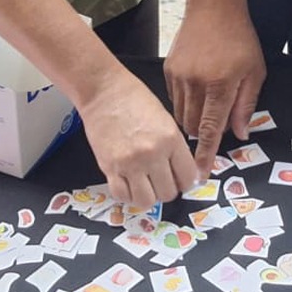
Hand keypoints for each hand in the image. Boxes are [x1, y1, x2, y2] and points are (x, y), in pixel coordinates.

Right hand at [78, 69, 197, 208]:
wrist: (103, 90)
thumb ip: (175, 146)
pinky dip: (127, 195)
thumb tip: (184, 170)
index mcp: (171, 138)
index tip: (181, 180)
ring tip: (145, 185)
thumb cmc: (132, 98)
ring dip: (148, 196)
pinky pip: (122, 196)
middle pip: (169, 193)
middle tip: (161, 180)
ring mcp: (130, 163)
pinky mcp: (109, 168)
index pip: (188, 177)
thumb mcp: (165, 118)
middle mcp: (152, 153)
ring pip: (147, 201)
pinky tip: (128, 184)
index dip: (186, 181)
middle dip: (167, 189)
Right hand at [165, 3, 265, 176]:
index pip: (209, 129)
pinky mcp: (169, 68)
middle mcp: (196, 83)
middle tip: (214, 129)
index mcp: (220, 85)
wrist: (214, 6)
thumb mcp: (255, 71)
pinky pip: (174, 98)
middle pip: (191, 126)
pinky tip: (196, 92)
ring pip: (180, 115)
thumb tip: (240, 133)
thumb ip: (246, 105)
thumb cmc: (240, 38)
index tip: (200, 173)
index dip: (205, 154)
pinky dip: (184, 104)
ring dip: (192, 121)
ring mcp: (179, 75)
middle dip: (201, 136)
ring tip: (206, 108)